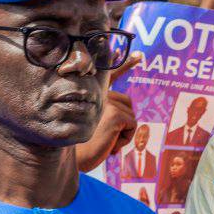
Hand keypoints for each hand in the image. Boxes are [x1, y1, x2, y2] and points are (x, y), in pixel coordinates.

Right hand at [74, 55, 140, 171]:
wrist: (74, 158)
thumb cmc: (79, 146)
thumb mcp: (90, 124)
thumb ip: (101, 114)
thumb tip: (122, 112)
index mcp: (91, 93)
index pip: (111, 75)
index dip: (125, 64)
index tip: (139, 56)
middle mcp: (98, 93)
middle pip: (127, 103)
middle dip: (123, 122)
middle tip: (107, 136)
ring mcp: (106, 102)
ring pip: (130, 116)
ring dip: (123, 133)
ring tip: (105, 140)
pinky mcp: (115, 114)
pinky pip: (132, 125)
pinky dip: (125, 139)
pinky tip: (110, 143)